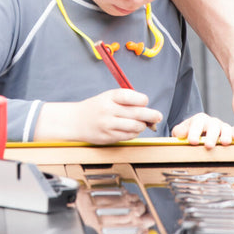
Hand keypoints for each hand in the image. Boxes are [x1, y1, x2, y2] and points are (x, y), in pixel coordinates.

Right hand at [36, 89, 163, 143]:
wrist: (75, 121)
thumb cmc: (95, 108)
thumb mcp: (108, 97)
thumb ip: (127, 101)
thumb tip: (147, 108)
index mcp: (109, 97)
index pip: (131, 96)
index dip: (143, 99)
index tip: (145, 101)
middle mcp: (108, 110)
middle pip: (137, 113)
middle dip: (151, 115)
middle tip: (158, 116)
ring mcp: (108, 125)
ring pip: (135, 126)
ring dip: (142, 126)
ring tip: (142, 124)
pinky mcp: (108, 137)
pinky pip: (128, 136)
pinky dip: (134, 134)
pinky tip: (132, 130)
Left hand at [171, 112, 233, 147]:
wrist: (196, 135)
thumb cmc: (189, 134)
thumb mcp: (180, 132)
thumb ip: (179, 132)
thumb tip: (181, 134)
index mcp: (199, 120)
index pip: (197, 123)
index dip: (195, 132)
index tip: (192, 141)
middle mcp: (212, 122)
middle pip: (213, 125)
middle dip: (211, 136)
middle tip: (208, 145)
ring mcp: (222, 127)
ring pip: (226, 127)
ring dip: (226, 135)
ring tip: (224, 143)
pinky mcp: (231, 133)